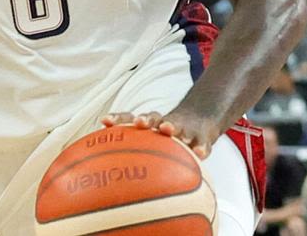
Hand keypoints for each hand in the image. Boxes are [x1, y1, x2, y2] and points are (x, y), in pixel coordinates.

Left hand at [100, 108, 220, 158]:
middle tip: (139, 123)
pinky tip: (198, 152)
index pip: (128, 119)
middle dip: (145, 119)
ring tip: (167, 129)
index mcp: (147, 126)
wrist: (199, 123)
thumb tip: (108, 188)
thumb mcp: (151, 148)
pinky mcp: (201, 137)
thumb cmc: (166, 140)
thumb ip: (131, 161)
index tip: (105, 121)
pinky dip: (200, 146)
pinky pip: (201, 143)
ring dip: (171, 125)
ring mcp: (182, 128)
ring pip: (176, 125)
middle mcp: (162, 124)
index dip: (117, 118)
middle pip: (152, 118)